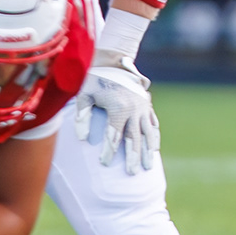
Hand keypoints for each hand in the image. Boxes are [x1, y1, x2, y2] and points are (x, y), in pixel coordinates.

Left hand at [81, 55, 161, 173]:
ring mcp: (143, 107)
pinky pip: (153, 124)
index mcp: (119, 107)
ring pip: (148, 133)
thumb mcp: (83, 95)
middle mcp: (134, 109)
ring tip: (148, 166)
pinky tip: (153, 149)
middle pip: (134, 138)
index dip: (109, 151)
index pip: (114, 135)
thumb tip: (81, 139)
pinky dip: (154, 137)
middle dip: (133, 157)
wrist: (112, 61)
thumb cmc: (94, 79)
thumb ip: (82, 116)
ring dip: (148, 151)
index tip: (105, 164)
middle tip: (133, 173)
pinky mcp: (147, 104)